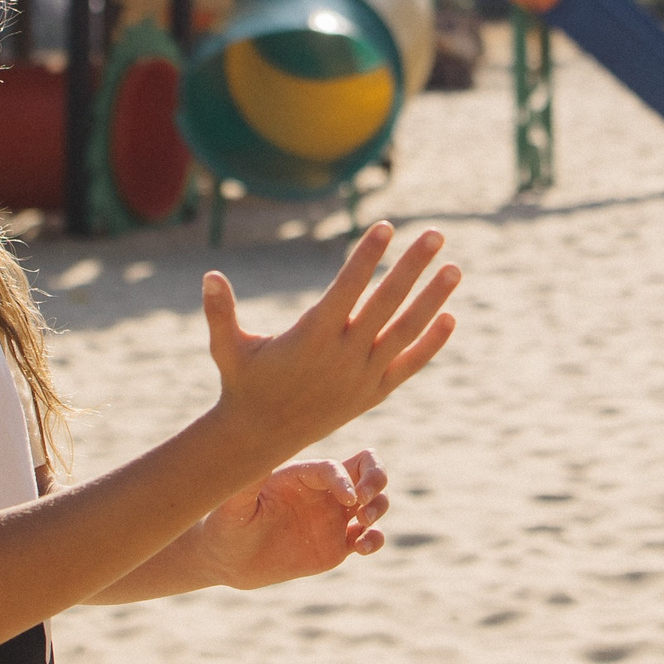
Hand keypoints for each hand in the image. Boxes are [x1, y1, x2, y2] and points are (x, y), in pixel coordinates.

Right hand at [201, 222, 458, 458]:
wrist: (262, 437)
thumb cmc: (243, 383)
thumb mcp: (227, 347)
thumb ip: (221, 311)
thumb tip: (208, 275)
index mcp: (311, 336)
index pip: (347, 287)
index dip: (367, 256)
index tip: (387, 226)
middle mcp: (343, 355)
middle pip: (386, 303)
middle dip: (413, 266)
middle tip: (437, 234)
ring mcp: (363, 376)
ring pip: (406, 331)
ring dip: (432, 299)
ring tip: (455, 269)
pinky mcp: (373, 394)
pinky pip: (409, 365)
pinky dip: (431, 343)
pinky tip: (450, 318)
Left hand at [203, 450, 392, 589]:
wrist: (227, 561)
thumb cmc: (226, 525)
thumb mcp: (232, 506)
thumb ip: (247, 484)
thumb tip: (259, 458)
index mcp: (300, 475)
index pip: (334, 467)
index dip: (345, 479)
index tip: (349, 499)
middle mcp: (321, 491)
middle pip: (365, 469)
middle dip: (377, 477)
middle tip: (367, 499)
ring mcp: (332, 517)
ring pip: (374, 501)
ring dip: (380, 507)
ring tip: (364, 524)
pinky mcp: (337, 545)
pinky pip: (368, 537)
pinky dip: (376, 539)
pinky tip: (363, 547)